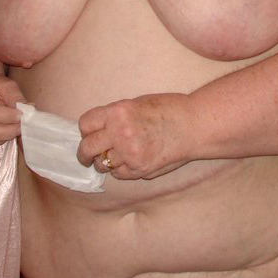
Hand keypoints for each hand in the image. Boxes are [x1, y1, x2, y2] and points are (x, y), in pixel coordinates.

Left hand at [77, 93, 192, 179]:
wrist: (193, 125)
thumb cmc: (168, 109)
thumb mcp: (136, 103)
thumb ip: (116, 116)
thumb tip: (99, 129)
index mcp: (118, 111)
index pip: (86, 124)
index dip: (86, 129)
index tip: (88, 133)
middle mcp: (120, 133)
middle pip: (87, 147)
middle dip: (85, 152)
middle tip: (86, 155)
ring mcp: (129, 153)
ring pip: (102, 164)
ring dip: (104, 162)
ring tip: (114, 157)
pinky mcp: (140, 170)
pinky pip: (119, 174)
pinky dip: (121, 170)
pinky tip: (130, 162)